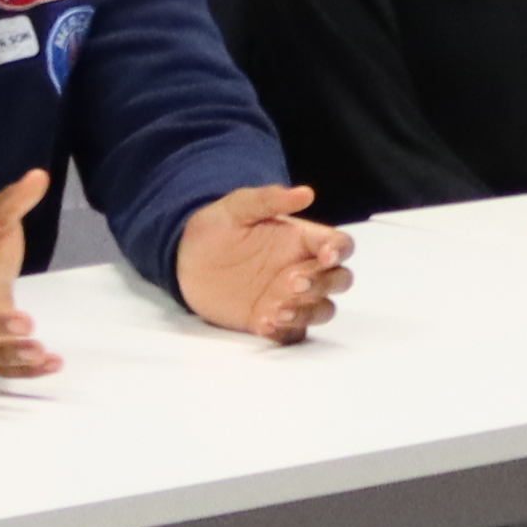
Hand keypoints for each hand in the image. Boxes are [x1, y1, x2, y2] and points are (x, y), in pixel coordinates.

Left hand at [177, 184, 353, 345]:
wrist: (187, 262)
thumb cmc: (215, 229)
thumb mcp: (236, 208)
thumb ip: (269, 200)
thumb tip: (306, 193)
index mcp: (302, 240)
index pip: (339, 245)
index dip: (339, 251)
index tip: (325, 257)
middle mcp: (302, 269)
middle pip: (339, 280)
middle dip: (323, 284)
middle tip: (291, 282)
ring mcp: (289, 298)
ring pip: (323, 310)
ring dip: (309, 312)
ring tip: (277, 310)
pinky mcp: (271, 320)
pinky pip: (292, 333)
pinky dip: (285, 332)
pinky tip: (264, 324)